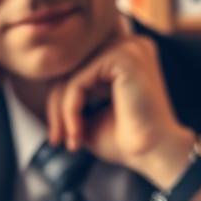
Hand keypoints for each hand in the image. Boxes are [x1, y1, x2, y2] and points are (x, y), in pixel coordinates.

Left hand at [46, 32, 195, 189]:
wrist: (154, 155)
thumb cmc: (127, 141)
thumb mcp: (89, 116)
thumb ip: (72, 98)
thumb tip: (45, 90)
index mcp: (125, 55)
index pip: (78, 68)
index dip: (60, 101)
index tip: (58, 136)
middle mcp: (129, 45)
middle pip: (71, 68)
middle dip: (56, 107)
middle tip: (57, 139)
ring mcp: (128, 47)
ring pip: (71, 74)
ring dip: (62, 111)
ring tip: (70, 139)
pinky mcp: (123, 57)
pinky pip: (78, 80)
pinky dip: (70, 109)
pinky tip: (78, 133)